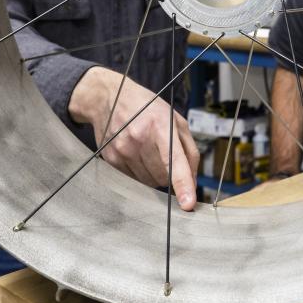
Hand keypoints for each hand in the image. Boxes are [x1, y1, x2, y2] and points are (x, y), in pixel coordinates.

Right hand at [69, 67, 199, 210]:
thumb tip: (194, 181)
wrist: (109, 99)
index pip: (174, 161)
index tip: (188, 203)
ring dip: (154, 173)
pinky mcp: (111, 160)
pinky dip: (140, 173)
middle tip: (163, 153)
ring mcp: (122, 150)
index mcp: (159, 125)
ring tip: (148, 150)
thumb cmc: (147, 108)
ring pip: (149, 182)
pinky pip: (134, 180)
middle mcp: (139, 139)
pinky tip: (136, 154)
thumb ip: (190, 151)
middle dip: (170, 173)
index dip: (182, 184)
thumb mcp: (175, 119)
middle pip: (163, 177)